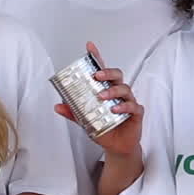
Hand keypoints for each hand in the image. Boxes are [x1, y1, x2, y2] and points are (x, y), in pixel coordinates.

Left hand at [55, 41, 143, 158]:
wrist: (117, 148)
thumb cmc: (104, 129)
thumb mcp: (85, 121)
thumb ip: (73, 112)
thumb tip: (58, 105)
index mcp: (105, 90)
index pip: (102, 70)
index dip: (97, 57)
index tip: (89, 46)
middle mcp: (117, 93)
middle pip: (116, 75)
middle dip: (107, 72)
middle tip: (96, 75)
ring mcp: (128, 101)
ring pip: (125, 88)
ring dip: (112, 90)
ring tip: (102, 96)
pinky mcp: (136, 113)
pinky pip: (133, 106)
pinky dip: (124, 106)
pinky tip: (115, 109)